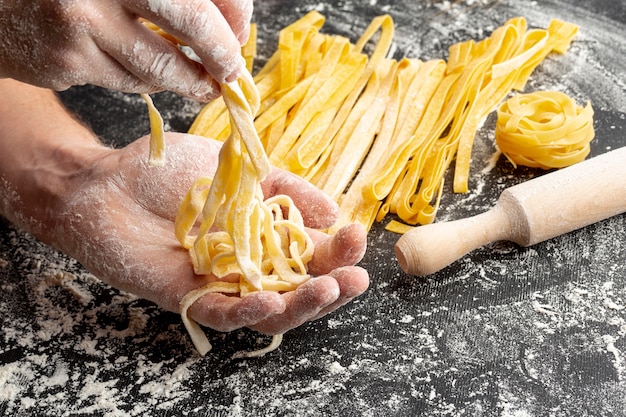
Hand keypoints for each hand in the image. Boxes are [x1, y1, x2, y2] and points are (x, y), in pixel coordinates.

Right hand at [0, 0, 251, 99]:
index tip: (241, 31)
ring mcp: (78, 22)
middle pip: (189, 21)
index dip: (231, 13)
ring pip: (159, 64)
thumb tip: (234, 24)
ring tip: (205, 83)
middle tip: (232, 70)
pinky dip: (150, 80)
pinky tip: (154, 72)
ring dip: (190, 79)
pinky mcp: (66, 61)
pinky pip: (129, 81)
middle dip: (221, 52)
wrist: (1, 4)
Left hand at [51, 132, 368, 334]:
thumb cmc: (169, 172)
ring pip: (270, 311)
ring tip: (330, 291)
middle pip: (300, 288)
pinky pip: (224, 313)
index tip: (358, 234)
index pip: (312, 252)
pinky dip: (249, 309)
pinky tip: (272, 300)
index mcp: (265, 237)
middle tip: (357, 276)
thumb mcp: (240, 170)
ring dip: (303, 306)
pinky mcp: (188, 297)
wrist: (107, 180)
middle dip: (333, 285)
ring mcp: (221, 284)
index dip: (339, 249)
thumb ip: (287, 189)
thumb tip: (334, 210)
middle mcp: (249, 266)